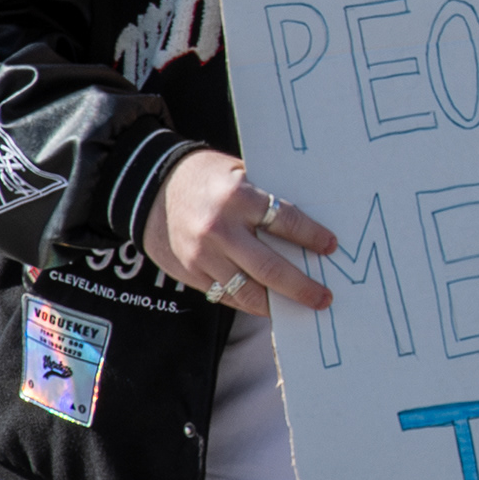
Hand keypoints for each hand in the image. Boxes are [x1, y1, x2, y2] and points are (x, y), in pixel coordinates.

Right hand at [142, 152, 335, 316]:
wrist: (148, 187)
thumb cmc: (203, 177)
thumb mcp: (237, 173)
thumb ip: (265, 198)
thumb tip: (304, 228)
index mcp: (237, 197)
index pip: (285, 221)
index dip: (312, 236)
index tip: (331, 247)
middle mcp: (219, 229)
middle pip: (270, 267)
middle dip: (302, 286)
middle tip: (323, 297)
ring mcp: (202, 255)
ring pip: (247, 290)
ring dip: (276, 303)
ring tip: (298, 306)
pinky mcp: (189, 272)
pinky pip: (225, 295)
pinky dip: (249, 302)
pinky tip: (267, 304)